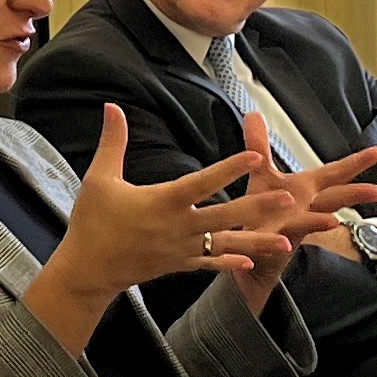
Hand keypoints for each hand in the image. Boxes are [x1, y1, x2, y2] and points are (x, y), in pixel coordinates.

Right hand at [21, 105, 290, 350]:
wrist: (87, 270)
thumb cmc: (92, 222)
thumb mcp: (99, 178)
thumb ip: (113, 141)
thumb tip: (111, 106)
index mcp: (163, 202)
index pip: (202, 182)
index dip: (230, 169)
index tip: (256, 156)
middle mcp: (178, 226)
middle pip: (225, 216)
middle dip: (258, 207)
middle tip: (289, 199)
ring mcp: (181, 249)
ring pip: (225, 244)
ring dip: (256, 242)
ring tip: (287, 242)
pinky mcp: (178, 264)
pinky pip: (208, 262)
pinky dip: (229, 262)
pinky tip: (250, 262)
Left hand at [225, 122, 376, 300]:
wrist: (247, 249)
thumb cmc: (260, 212)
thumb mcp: (260, 174)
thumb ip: (259, 145)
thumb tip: (255, 113)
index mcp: (307, 188)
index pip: (337, 172)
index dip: (358, 162)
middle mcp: (306, 207)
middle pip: (335, 197)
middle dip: (356, 193)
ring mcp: (293, 226)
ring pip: (313, 221)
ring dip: (324, 220)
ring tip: (335, 221)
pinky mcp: (274, 241)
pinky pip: (283, 238)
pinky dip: (289, 238)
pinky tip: (303, 235)